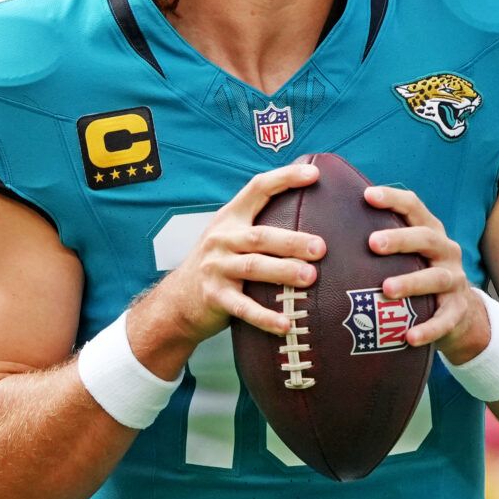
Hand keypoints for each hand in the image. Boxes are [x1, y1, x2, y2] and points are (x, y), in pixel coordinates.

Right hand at [136, 162, 326, 368]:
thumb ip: (260, 226)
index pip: (257, 189)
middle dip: (292, 241)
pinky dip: (265, 317)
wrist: (177, 300)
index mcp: (230, 218)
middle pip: (260, 236)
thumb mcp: (231, 237)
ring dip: (283, 272)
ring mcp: (216, 268)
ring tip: (310, 277)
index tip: (313, 174)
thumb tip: (314, 216)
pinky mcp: (215, 297)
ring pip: (253, 267)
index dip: (284, 178)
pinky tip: (286, 324)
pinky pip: (243, 307)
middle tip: (321, 247)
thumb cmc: (218, 264)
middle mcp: (221, 239)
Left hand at [365, 184, 489, 364]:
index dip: (393, 199)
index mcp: (430, 231)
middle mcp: (446, 251)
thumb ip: (380, 240)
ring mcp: (455, 280)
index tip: (367, 196)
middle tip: (373, 243)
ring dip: (411, 282)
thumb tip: (326, 226)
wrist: (458, 312)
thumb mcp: (407, 254)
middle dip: (400, 239)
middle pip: (426, 238)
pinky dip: (429, 328)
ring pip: (436, 277)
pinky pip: (445, 320)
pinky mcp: (458, 310)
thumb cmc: (417, 274)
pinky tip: (409, 336)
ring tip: (386, 289)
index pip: (414, 207)